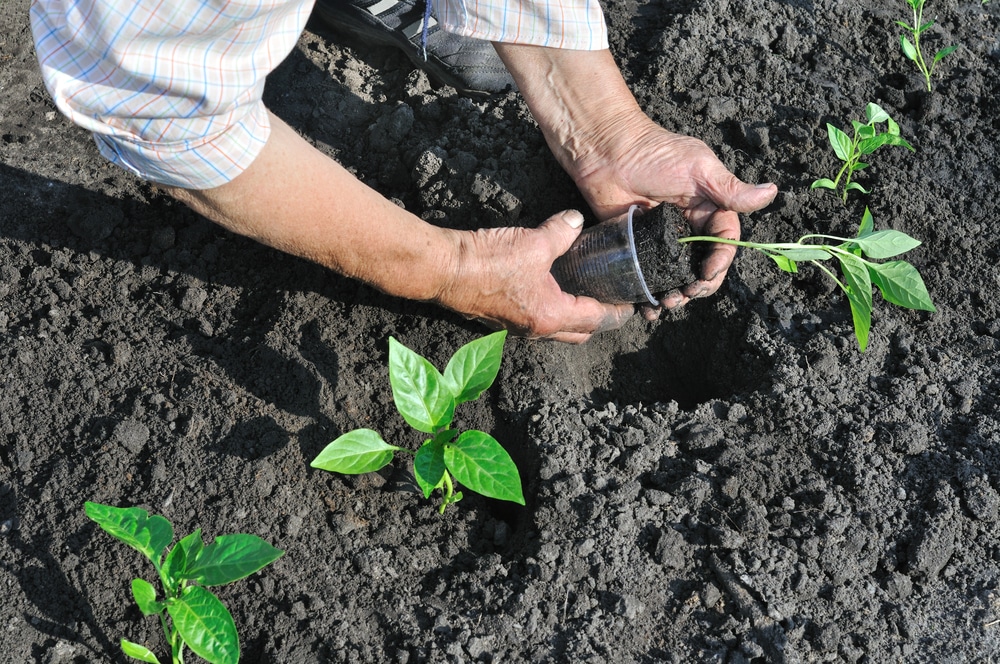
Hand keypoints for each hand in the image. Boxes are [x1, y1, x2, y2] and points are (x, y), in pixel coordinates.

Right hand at [436, 210, 634, 342]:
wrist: (444, 270)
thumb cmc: (487, 261)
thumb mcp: (533, 241)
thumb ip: (561, 231)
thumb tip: (576, 221)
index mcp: (550, 316)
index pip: (596, 319)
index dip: (617, 311)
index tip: (631, 303)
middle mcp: (536, 329)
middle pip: (579, 333)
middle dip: (598, 320)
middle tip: (610, 300)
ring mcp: (517, 327)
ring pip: (556, 329)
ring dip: (573, 317)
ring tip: (584, 294)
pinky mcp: (501, 318)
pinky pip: (536, 320)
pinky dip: (550, 310)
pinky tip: (551, 288)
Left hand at [492, 46, 776, 317]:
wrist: (606, 153)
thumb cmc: (654, 154)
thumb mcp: (698, 168)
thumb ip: (731, 189)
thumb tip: (771, 192)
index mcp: (708, 208)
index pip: (724, 242)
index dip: (720, 261)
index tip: (707, 272)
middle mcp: (688, 227)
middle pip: (702, 265)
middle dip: (700, 284)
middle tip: (687, 293)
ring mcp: (661, 240)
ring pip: (677, 275)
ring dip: (677, 294)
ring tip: (668, 302)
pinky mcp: (637, 248)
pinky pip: (648, 276)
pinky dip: (649, 294)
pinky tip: (647, 307)